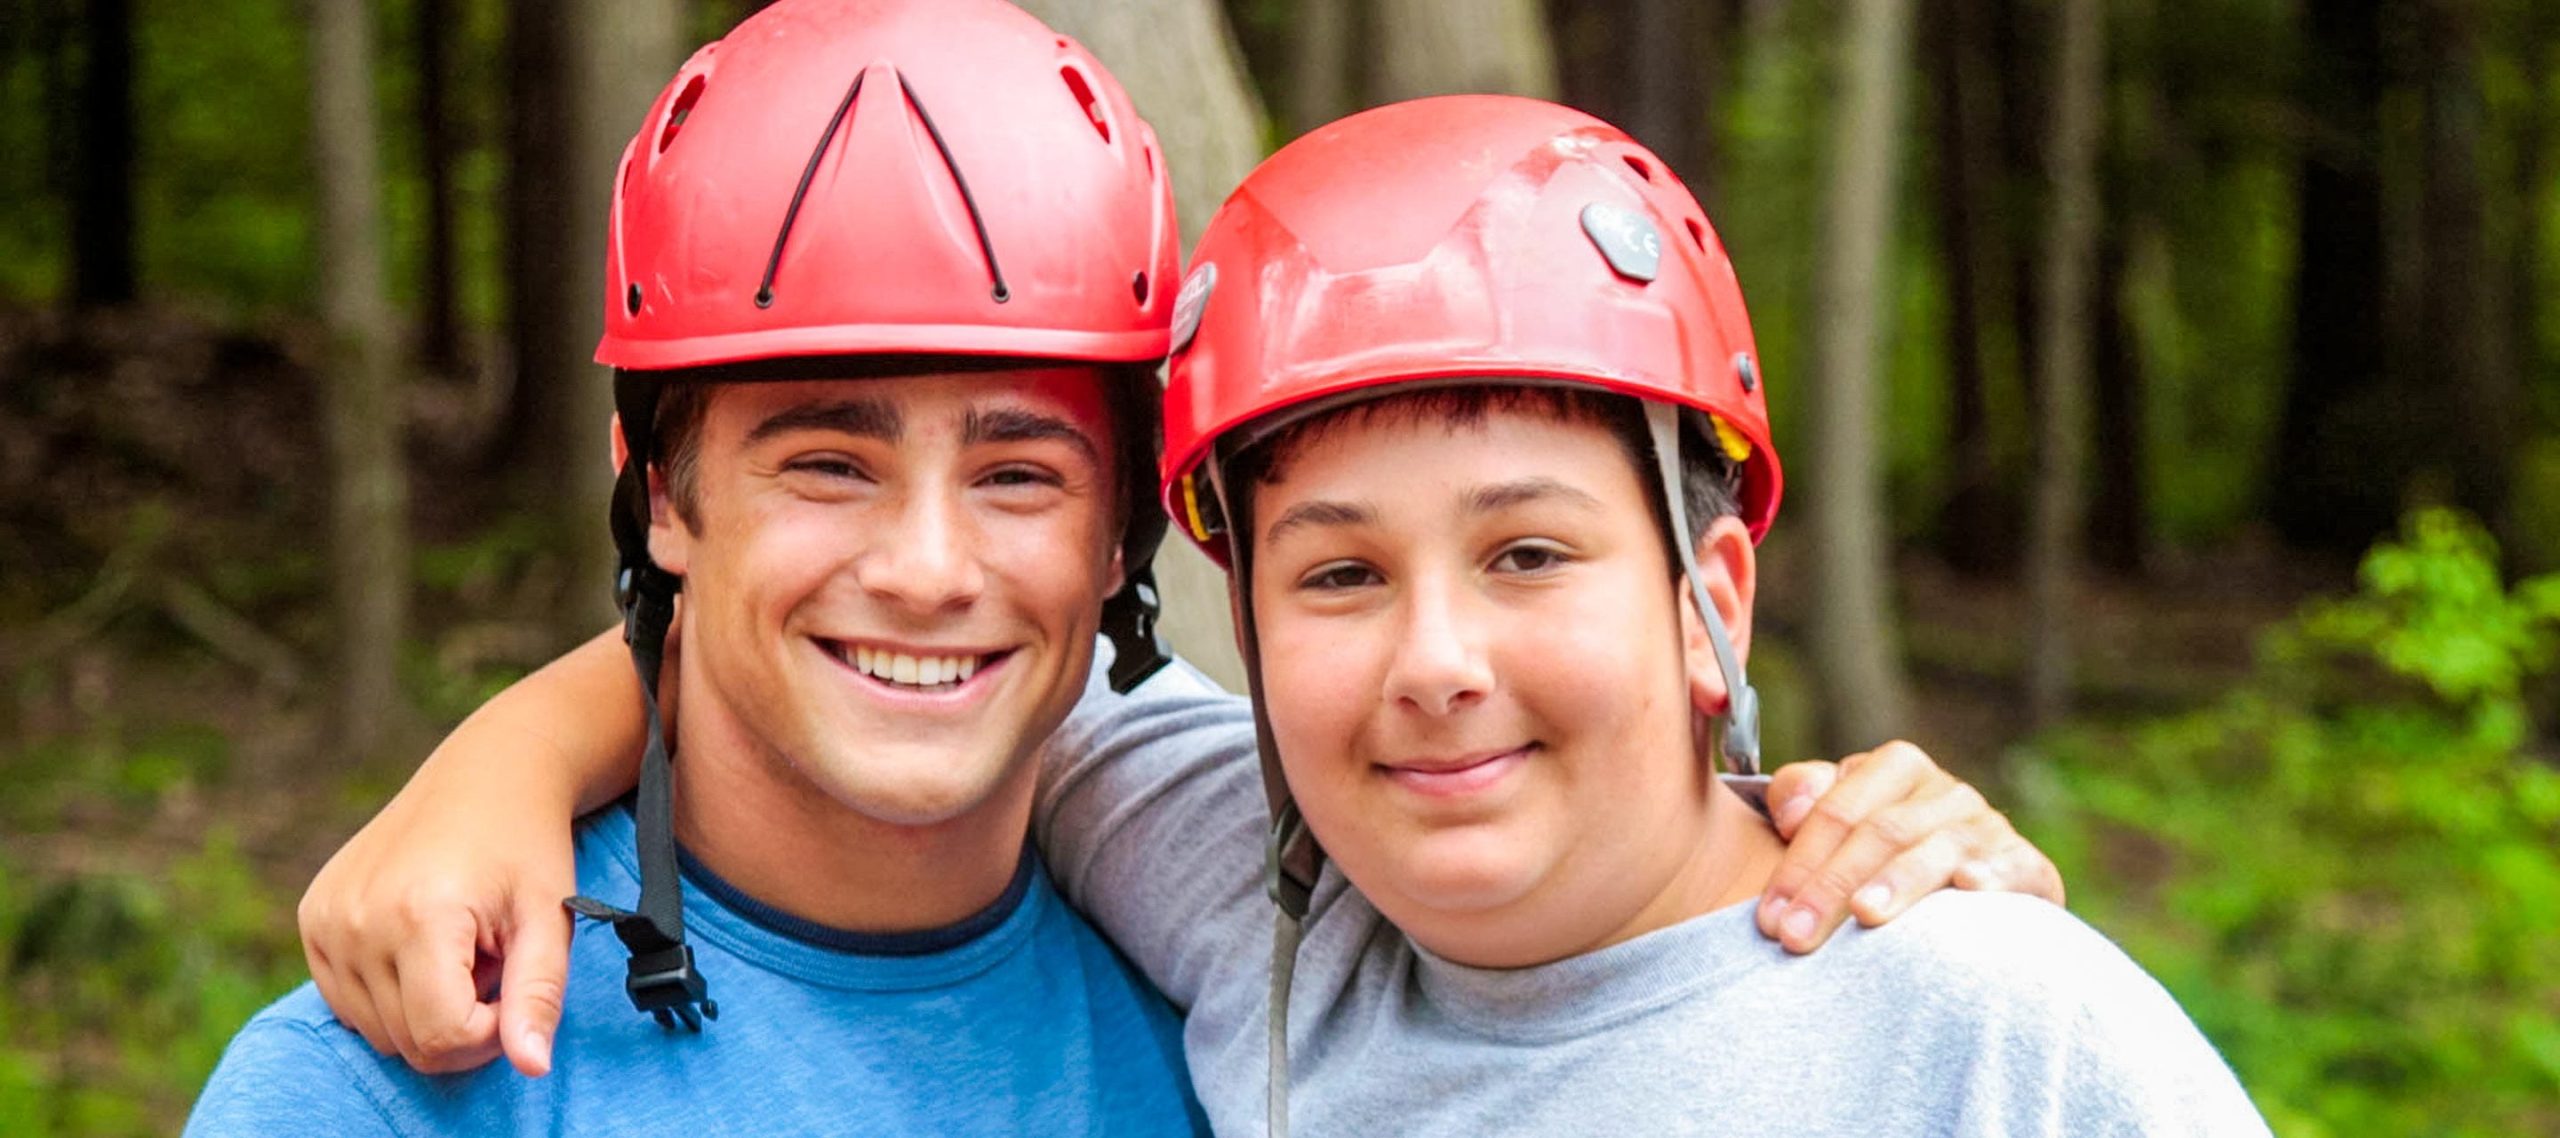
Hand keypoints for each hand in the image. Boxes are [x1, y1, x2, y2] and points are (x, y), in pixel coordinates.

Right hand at [298, 765, 577, 1076]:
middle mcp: (358, 919)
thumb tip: (533, 1066)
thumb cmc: (526, 844)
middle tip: (493, 958)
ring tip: (462, 946)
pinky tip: (425, 941)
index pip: (443, 1036)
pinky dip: (391, 990)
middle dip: (463, 1019)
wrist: (486, 773)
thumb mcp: (550, 917)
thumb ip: (539, 996)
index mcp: (419, 915)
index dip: (490, 1034)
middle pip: (408, 1041)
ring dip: (427, 1005)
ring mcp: (326, 917)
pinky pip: (348, 1000)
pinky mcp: (313, 916)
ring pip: (376, 1029)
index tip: (516, 990)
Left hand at [1753, 740, 2064, 953]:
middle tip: (1795, 936)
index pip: (1836, 811)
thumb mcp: (1838, 818)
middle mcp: (1945, 791)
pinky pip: (2014, 866)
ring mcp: (1988, 827)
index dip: (1797, 863)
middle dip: (1831, 886)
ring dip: (1899, 881)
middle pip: (1879, 833)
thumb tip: (1788, 812)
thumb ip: (1800, 798)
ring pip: (1937, 849)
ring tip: (1866, 915)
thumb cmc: (1881, 855)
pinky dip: (1993, 874)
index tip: (1767, 919)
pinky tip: (1970, 888)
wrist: (1971, 886)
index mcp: (1895, 767)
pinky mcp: (2028, 866)